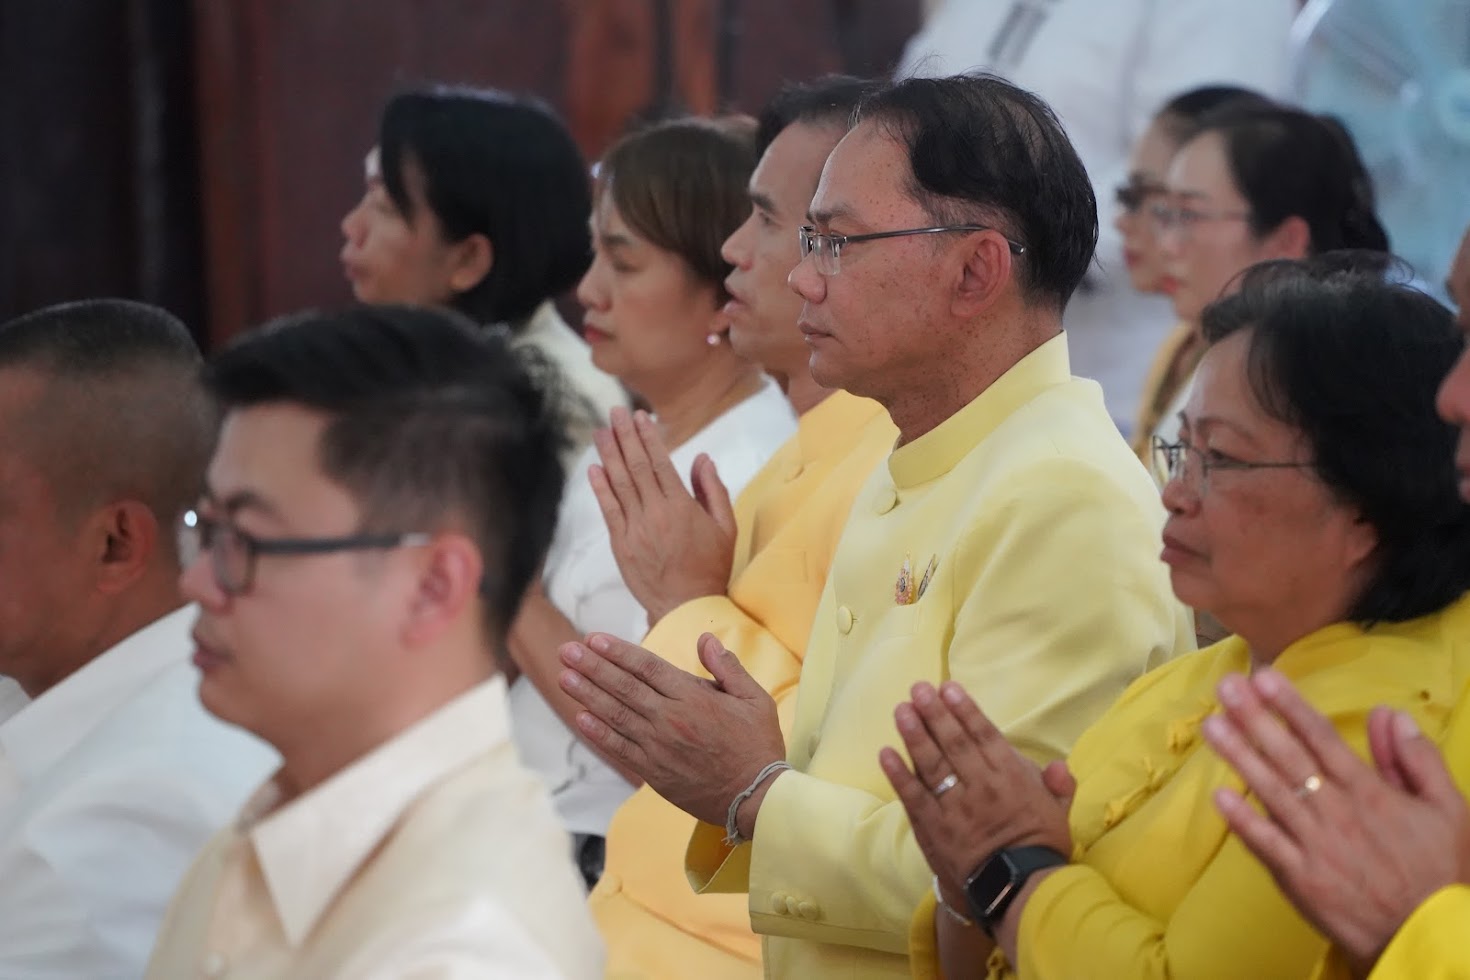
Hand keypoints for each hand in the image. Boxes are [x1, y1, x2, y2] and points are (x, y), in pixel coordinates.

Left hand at [558, 630, 784, 827]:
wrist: (756, 798)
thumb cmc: (758, 746)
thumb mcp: (755, 699)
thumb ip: (727, 667)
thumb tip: (705, 639)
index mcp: (694, 699)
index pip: (648, 667)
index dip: (618, 651)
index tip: (594, 638)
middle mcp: (671, 720)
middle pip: (624, 687)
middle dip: (592, 666)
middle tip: (566, 650)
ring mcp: (659, 747)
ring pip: (616, 715)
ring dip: (587, 694)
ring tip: (564, 676)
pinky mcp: (653, 772)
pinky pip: (619, 749)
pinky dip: (598, 733)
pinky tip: (580, 717)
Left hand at [589, 407, 736, 622]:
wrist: (687, 607)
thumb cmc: (711, 567)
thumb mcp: (726, 527)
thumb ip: (713, 490)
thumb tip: (701, 457)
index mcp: (682, 507)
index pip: (660, 462)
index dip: (648, 437)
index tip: (639, 416)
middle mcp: (656, 514)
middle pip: (636, 467)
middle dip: (624, 436)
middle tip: (614, 412)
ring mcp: (636, 529)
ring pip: (619, 484)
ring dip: (608, 455)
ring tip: (600, 431)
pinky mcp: (622, 545)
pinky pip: (608, 511)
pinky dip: (600, 488)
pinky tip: (594, 468)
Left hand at [879, 681, 1072, 907]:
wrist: (1017, 891)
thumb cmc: (1039, 849)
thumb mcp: (1059, 814)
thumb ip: (1059, 786)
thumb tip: (1058, 764)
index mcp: (1011, 778)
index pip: (985, 736)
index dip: (965, 710)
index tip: (949, 688)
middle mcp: (980, 786)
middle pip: (954, 743)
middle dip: (935, 713)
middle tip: (919, 689)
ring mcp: (954, 806)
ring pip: (932, 764)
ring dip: (915, 735)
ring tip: (901, 710)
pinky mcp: (933, 827)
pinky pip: (913, 796)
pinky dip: (898, 774)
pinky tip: (885, 753)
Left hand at [1202, 669, 1469, 973]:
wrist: (1432, 938)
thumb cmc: (1442, 872)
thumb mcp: (1448, 810)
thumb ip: (1416, 760)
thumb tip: (1389, 713)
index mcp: (1369, 791)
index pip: (1322, 738)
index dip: (1290, 705)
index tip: (1264, 677)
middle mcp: (1336, 811)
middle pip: (1288, 756)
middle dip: (1255, 718)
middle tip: (1226, 687)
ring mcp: (1314, 844)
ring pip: (1270, 791)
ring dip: (1238, 756)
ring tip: (1211, 725)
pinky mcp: (1300, 877)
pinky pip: (1265, 844)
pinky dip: (1242, 820)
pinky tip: (1218, 796)